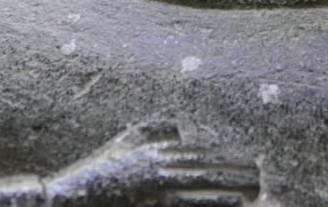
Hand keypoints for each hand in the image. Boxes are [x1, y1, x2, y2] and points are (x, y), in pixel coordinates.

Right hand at [45, 124, 259, 204]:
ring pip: (200, 185)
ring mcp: (153, 185)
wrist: (67, 199)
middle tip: (260, 174)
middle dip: (234, 170)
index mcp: (154, 150)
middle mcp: (157, 164)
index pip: (199, 151)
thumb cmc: (95, 174)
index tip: (248, 158)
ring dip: (229, 188)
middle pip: (205, 166)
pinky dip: (211, 204)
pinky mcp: (150, 203)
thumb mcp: (124, 146)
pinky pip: (187, 205)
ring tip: (254, 191)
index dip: (226, 154)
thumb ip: (151, 133)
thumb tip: (178, 128)